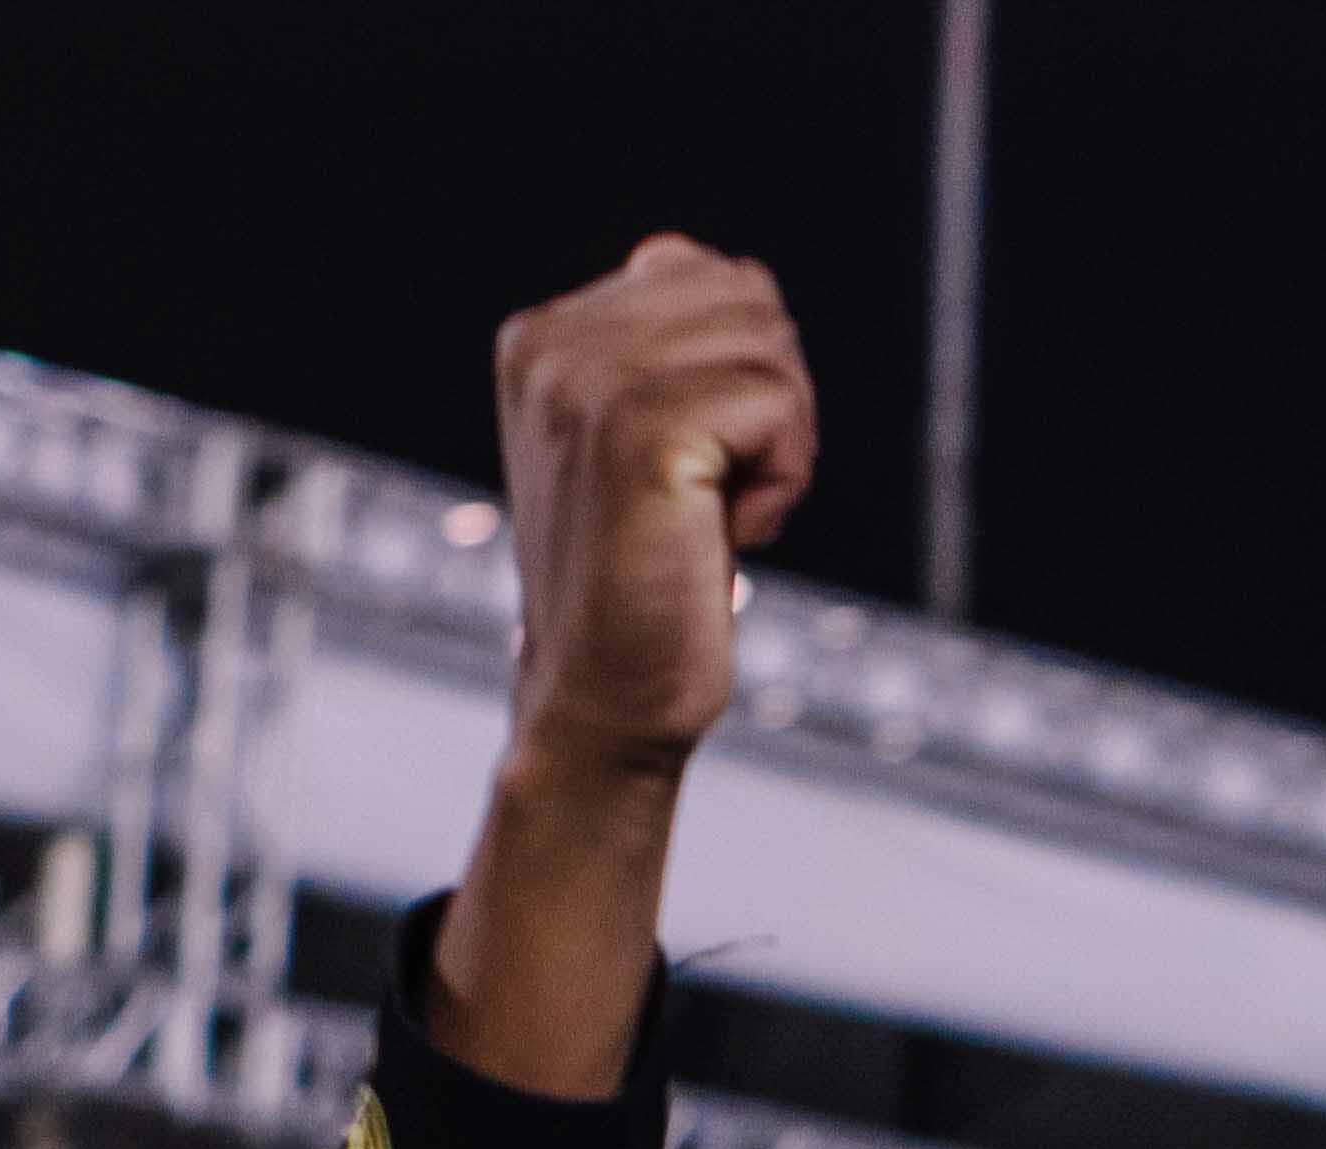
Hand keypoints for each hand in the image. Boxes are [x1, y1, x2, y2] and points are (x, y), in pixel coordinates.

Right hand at [439, 237, 818, 1099]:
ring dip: (782, 441)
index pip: (704, 272)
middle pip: (748, 299)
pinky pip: (776, 404)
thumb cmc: (650, 579)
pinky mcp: (636, 431)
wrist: (606, 699)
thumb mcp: (654, 442)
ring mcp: (585, 383)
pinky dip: (784, 477)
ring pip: (770, 346)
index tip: (698, 464)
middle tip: (722, 494)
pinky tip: (735, 534)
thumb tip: (746, 279)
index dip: (744, 373)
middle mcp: (549, 343)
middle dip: (772, 399)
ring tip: (722, 514)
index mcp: (541, 334)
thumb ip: (675, 350)